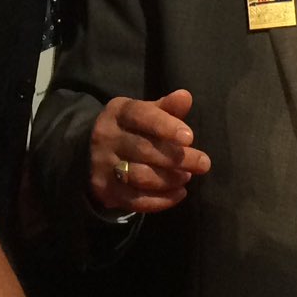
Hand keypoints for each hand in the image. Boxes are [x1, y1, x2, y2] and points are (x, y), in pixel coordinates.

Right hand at [87, 89, 210, 214]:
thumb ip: (167, 108)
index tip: (190, 137)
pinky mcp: (106, 190)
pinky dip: (161, 200)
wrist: (93, 152)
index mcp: (118, 112)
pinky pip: (136, 200)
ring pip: (139, 176)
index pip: (141, 115)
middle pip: (143, 149)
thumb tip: (185, 97)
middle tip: (203, 164)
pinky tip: (179, 194)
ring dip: (169, 179)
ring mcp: (103, 165)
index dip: (165, 126)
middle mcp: (106, 137)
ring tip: (187, 177)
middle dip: (177, 158)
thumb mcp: (146, 113)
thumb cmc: (132, 129)